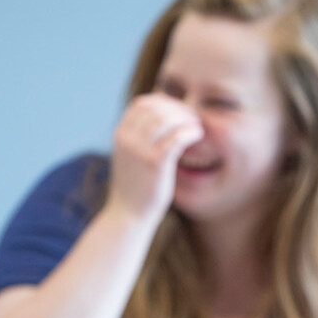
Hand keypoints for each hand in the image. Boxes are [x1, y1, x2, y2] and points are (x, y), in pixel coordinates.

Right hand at [106, 93, 203, 225]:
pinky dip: (189, 131)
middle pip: (156, 108)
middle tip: (193, 118)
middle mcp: (127, 138)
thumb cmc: (134, 187)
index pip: (142, 104)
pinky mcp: (154, 162)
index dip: (163, 102)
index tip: (179, 112)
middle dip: (178, 109)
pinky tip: (198, 135)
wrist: (128, 215)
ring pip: (166, 119)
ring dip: (186, 119)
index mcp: (120, 134)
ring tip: (197, 127)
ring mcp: (139, 150)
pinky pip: (176, 137)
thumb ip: (138, 137)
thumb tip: (159, 119)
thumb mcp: (129, 157)